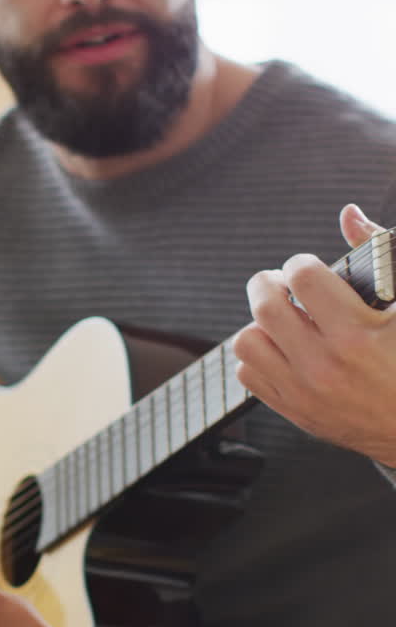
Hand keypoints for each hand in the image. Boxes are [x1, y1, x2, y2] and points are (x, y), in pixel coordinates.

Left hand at [232, 204, 395, 464]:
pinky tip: (284, 348)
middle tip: (282, 283)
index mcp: (357, 335)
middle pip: (264, 305)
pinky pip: (248, 374)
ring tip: (284, 320)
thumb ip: (379, 253)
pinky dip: (260, 355)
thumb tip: (348, 215)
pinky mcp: (295, 411)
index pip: (302, 275)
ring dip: (260, 323)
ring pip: (247, 341)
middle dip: (269, 282)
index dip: (303, 262)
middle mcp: (324, 366)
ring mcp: (305, 392)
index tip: (311, 269)